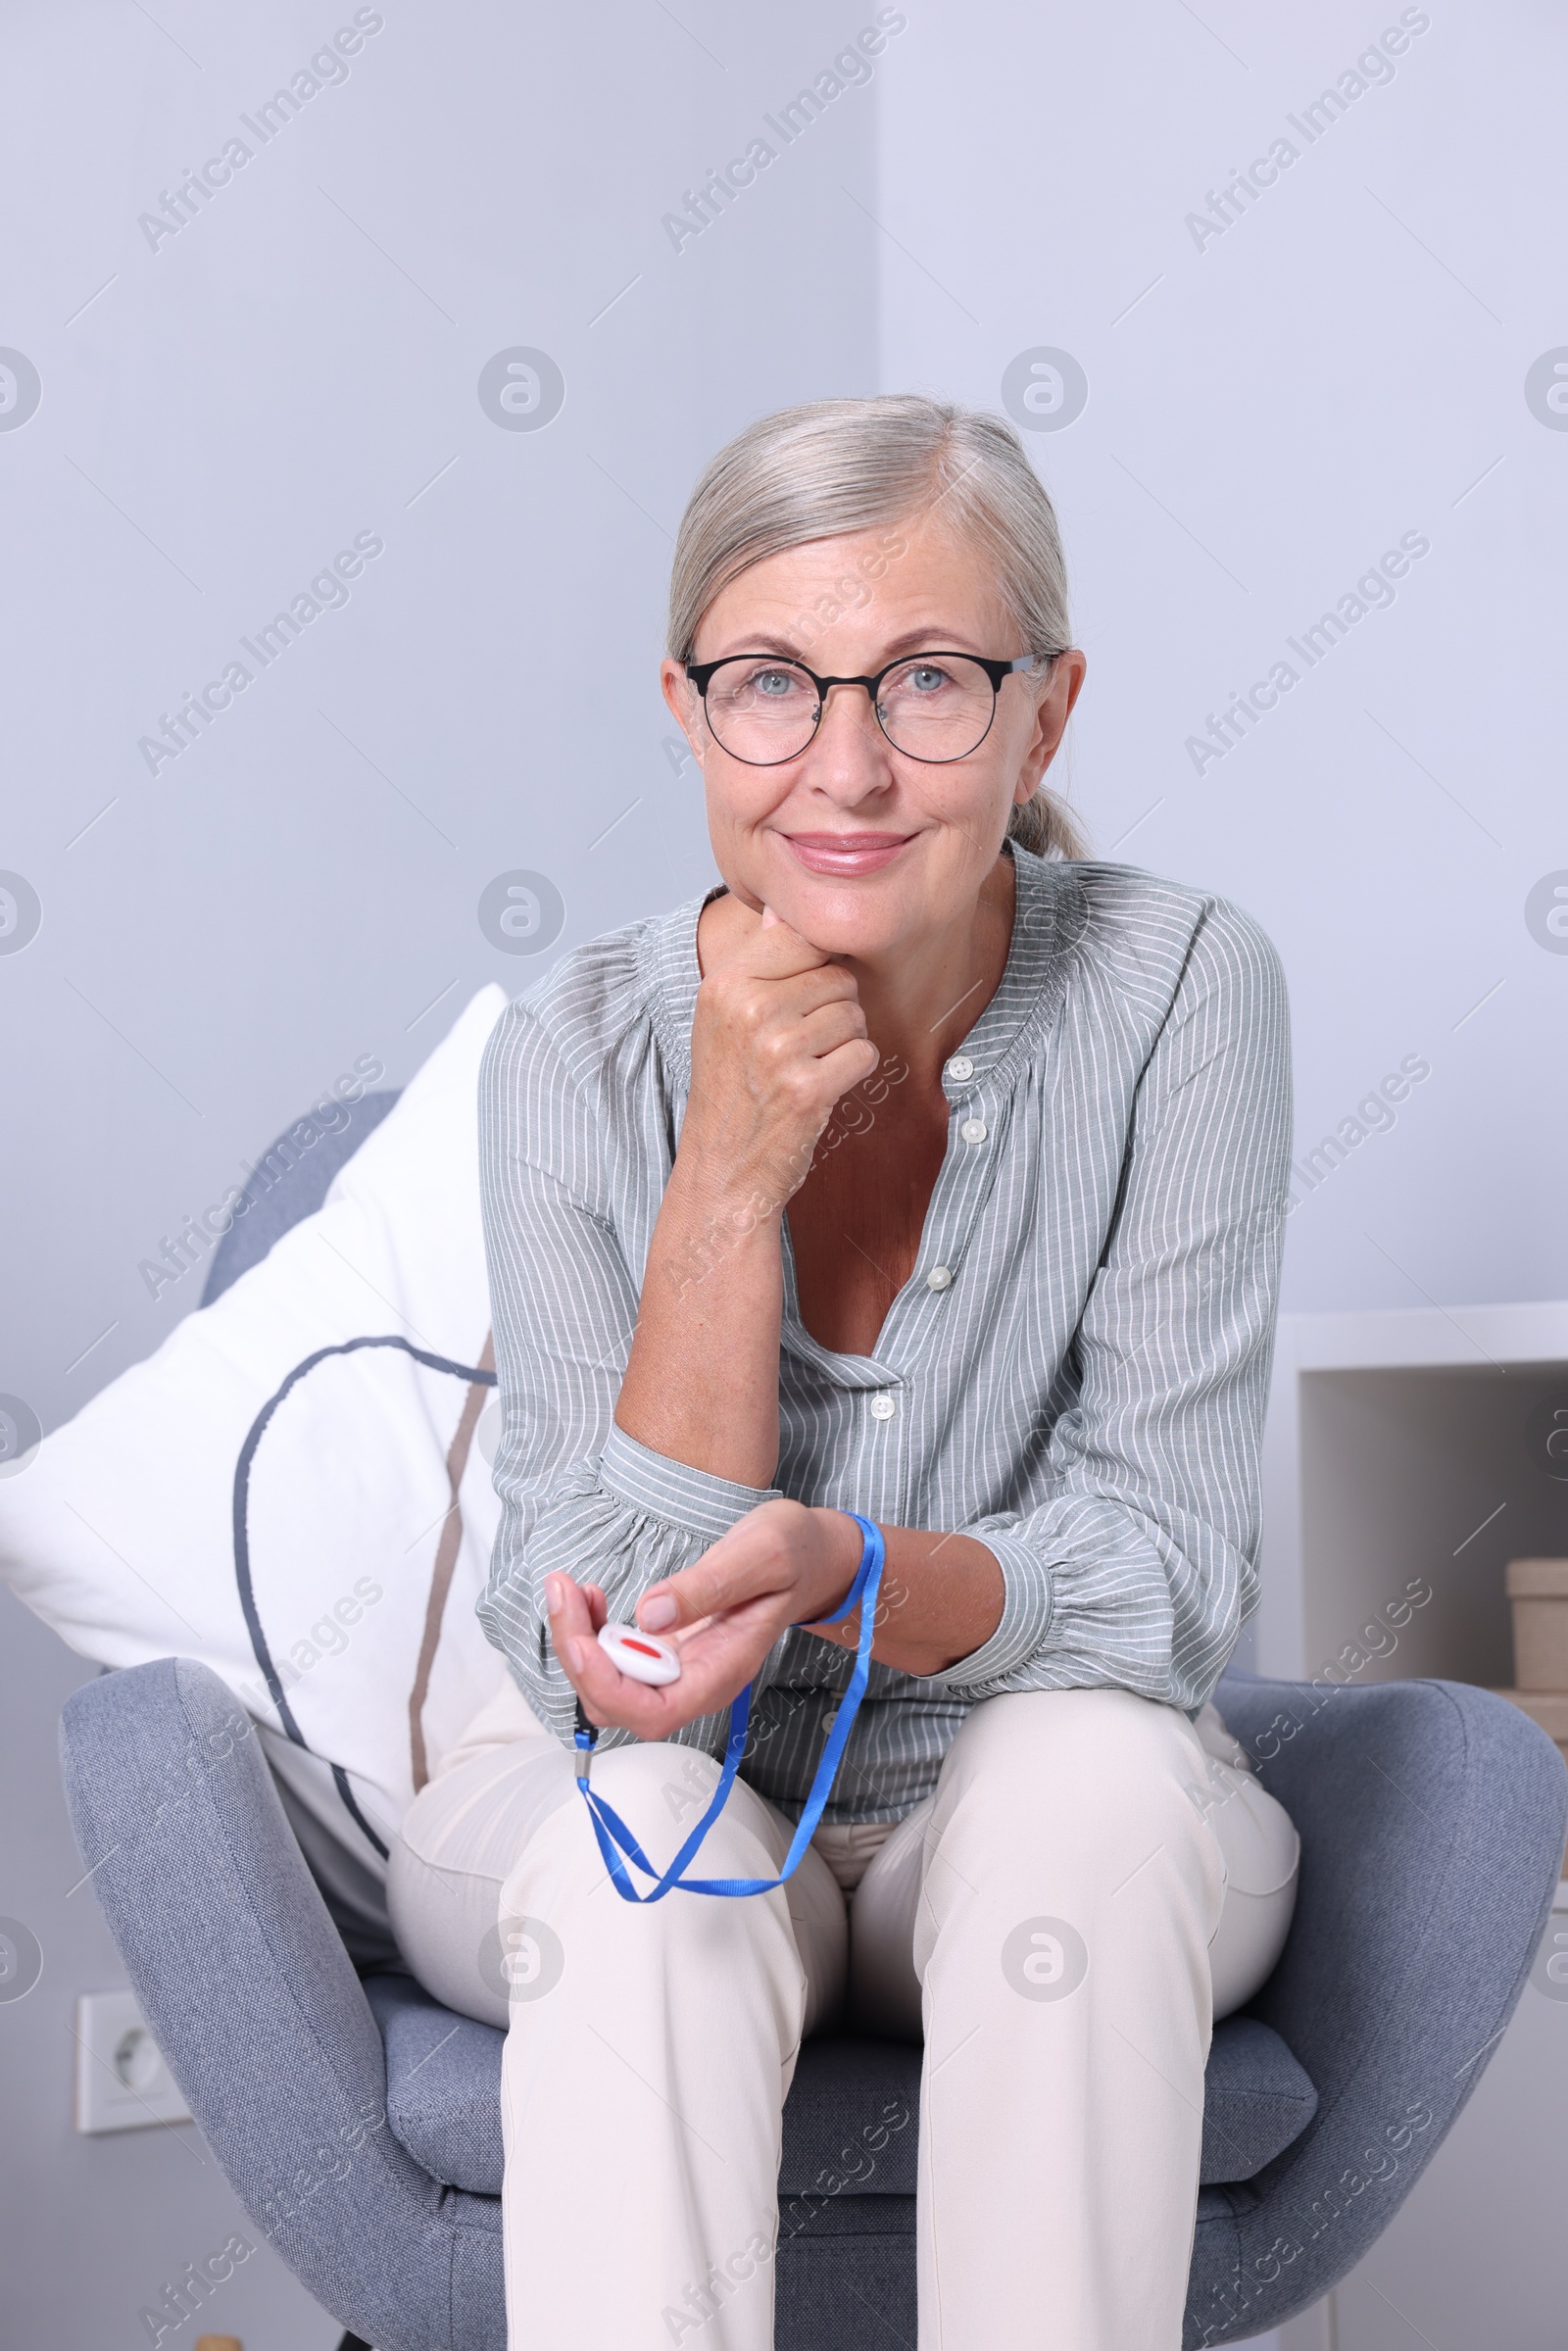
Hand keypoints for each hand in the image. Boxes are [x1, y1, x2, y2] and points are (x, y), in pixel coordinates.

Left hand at [546, 1500, 866, 1737]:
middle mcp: (696, 1680)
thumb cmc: (794, 1553)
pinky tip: (591, 1596)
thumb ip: (709, 1585)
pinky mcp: (665, 1649)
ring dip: (577, 1641)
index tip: (583, 1638)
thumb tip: (650, 1614)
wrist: (810, 1556)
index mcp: (723, 1670)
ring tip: (571, 1588)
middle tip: (563, 1590)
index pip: (654, 1712)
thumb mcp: (761, 1554)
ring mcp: (679, 1668)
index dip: (608, 1686)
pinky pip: (613, 1660)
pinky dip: (589, 1631)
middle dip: (578, 1654)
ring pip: (606, 1686)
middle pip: (618, 1703)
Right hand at [680, 904, 880, 1215]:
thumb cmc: (731, 1090)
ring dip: (844, 1043)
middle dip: (834, 1010)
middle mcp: (747, 1009)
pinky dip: (853, 1073)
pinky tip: (820, 1089)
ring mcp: (777, 1049)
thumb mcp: (724, 1018)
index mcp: (724, 983)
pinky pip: (864, 1054)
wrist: (722, 1170)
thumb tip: (779, 908)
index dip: (818, 968)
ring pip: (854, 1015)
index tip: (801, 1001)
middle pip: (837, 977)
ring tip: (807, 1067)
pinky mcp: (807, 1089)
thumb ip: (757, 964)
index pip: (803, 937)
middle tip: (800, 1046)